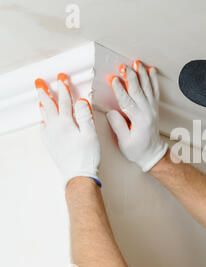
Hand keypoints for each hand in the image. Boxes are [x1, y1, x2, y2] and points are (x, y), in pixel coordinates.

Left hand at [35, 74, 100, 188]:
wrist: (79, 175)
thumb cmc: (86, 157)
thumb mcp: (91, 134)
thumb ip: (85, 116)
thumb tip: (81, 102)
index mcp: (65, 123)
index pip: (64, 101)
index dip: (63, 88)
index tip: (62, 78)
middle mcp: (55, 128)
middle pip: (48, 105)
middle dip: (45, 92)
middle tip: (40, 82)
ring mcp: (50, 136)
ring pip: (44, 116)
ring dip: (43, 104)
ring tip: (41, 98)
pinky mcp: (50, 144)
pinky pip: (43, 128)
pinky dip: (43, 120)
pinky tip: (44, 121)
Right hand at [106, 61, 167, 171]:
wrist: (153, 154)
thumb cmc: (138, 150)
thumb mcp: (124, 142)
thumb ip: (118, 126)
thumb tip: (111, 112)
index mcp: (139, 120)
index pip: (127, 101)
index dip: (119, 89)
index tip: (113, 79)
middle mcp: (148, 112)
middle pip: (138, 90)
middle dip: (130, 76)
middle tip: (123, 66)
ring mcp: (153, 109)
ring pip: (147, 87)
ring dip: (141, 74)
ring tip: (136, 62)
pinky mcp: (154, 108)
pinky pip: (155, 90)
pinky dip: (153, 79)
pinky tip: (150, 70)